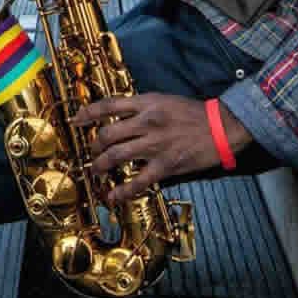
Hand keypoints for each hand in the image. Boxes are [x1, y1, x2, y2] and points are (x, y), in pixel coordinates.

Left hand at [70, 93, 253, 202]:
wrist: (221, 127)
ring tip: (95, 171)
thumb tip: (119, 116)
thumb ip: (142, 107)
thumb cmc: (194, 113)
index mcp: (146, 103)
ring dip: (100, 166)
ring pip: (115, 156)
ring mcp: (155, 145)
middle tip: (91, 152)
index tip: (76, 120)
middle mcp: (146, 122)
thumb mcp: (165, 100)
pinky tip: (113, 197)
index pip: (108, 106)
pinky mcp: (165, 165)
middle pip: (107, 134)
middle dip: (94, 146)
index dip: (87, 113)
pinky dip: (122, 191)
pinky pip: (137, 181)